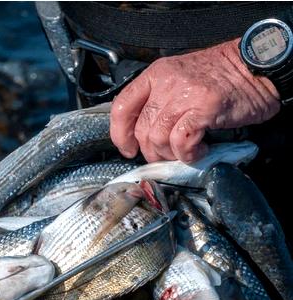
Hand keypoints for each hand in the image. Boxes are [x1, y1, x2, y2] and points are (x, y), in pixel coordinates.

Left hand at [110, 38, 280, 162]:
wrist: (257, 66)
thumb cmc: (220, 76)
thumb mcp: (179, 78)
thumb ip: (158, 101)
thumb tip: (142, 135)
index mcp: (156, 74)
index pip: (121, 106)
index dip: (120, 134)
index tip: (127, 149)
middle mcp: (166, 82)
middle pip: (141, 129)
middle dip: (151, 151)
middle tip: (166, 155)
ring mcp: (184, 95)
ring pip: (158, 138)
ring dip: (170, 154)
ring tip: (185, 152)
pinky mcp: (203, 108)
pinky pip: (181, 141)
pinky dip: (187, 154)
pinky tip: (198, 151)